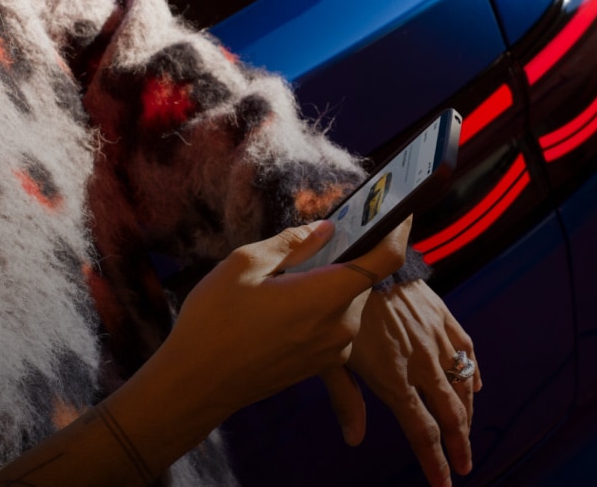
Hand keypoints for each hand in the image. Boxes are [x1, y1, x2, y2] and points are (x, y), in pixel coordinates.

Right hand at [160, 218, 410, 422]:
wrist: (196, 384)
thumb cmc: (214, 322)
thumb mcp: (245, 264)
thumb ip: (293, 242)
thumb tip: (325, 229)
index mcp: (327, 296)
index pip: (385, 258)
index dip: (398, 230)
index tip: (400, 212)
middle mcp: (341, 325)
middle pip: (361, 278)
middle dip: (344, 257)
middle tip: (312, 242)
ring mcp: (333, 349)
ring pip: (346, 301)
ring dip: (329, 284)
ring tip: (285, 279)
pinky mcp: (321, 364)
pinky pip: (334, 324)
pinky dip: (319, 307)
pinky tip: (282, 306)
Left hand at [321, 276, 481, 486]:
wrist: (360, 255)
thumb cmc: (336, 309)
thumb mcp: (330, 357)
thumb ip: (345, 399)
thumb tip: (353, 438)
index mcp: (394, 378)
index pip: (423, 431)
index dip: (436, 461)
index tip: (445, 483)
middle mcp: (421, 362)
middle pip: (451, 414)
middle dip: (460, 445)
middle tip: (466, 466)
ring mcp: (435, 339)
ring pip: (463, 385)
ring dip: (469, 413)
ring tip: (468, 434)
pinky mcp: (442, 317)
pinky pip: (467, 349)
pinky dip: (474, 371)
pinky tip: (477, 386)